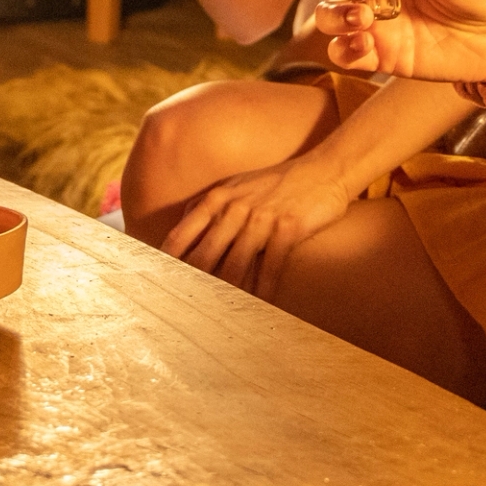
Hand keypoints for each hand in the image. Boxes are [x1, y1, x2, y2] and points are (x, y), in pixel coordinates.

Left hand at [159, 155, 357, 294]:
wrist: (326, 170)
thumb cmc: (280, 181)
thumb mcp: (239, 184)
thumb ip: (211, 204)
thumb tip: (183, 224)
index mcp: (219, 197)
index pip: (182, 234)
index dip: (169, 262)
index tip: (160, 284)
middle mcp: (236, 207)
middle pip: (205, 255)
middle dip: (194, 284)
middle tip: (186, 309)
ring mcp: (262, 217)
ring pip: (235, 265)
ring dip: (227, 294)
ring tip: (218, 315)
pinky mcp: (288, 228)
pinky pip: (270, 266)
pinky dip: (263, 290)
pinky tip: (260, 305)